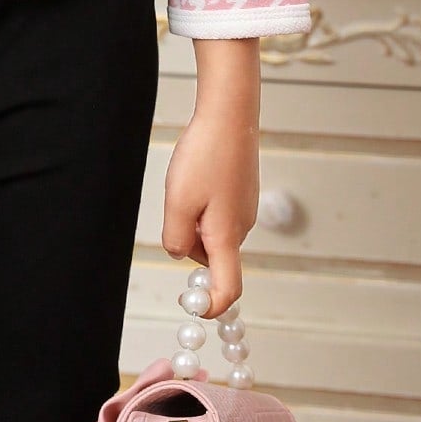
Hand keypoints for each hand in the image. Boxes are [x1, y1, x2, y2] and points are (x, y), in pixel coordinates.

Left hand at [160, 107, 259, 319]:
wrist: (229, 115)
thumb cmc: (206, 156)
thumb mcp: (178, 201)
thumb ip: (177, 238)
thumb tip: (180, 254)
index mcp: (227, 236)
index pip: (228, 289)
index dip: (212, 306)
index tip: (193, 306)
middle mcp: (241, 227)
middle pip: (211, 257)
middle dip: (189, 241)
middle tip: (177, 203)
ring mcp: (243, 209)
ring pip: (211, 232)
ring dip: (193, 218)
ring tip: (187, 182)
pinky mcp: (241, 193)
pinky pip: (216, 212)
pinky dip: (201, 203)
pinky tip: (198, 174)